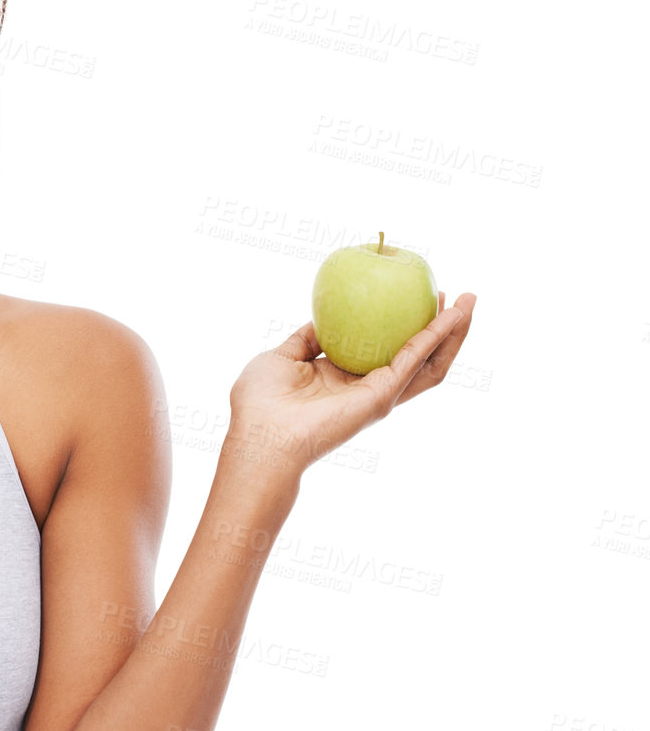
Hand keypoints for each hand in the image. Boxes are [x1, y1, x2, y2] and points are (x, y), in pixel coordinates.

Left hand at [224, 291, 477, 477]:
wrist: (260, 434)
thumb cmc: (260, 402)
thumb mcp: (281, 357)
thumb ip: (304, 339)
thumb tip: (321, 318)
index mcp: (342, 378)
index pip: (382, 350)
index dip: (401, 326)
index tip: (415, 295)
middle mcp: (365, 387)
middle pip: (416, 357)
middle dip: (441, 329)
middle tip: (458, 297)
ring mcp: (378, 394)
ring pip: (428, 362)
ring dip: (452, 332)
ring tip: (469, 303)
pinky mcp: (381, 396)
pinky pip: (414, 360)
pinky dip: (435, 336)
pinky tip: (450, 316)